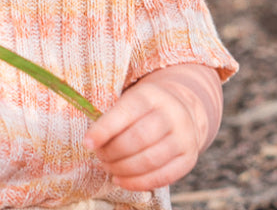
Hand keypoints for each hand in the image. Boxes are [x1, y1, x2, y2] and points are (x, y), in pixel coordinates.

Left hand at [83, 65, 221, 190]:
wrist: (183, 108)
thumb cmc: (145, 106)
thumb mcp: (131, 98)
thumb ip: (114, 116)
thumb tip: (92, 140)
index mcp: (152, 94)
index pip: (126, 112)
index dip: (104, 129)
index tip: (87, 142)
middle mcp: (172, 115)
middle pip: (138, 138)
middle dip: (113, 152)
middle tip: (99, 156)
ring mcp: (184, 138)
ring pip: (150, 160)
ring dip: (123, 168)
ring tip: (108, 167)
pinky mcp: (189, 159)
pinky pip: (162, 177)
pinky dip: (137, 182)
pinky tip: (120, 179)